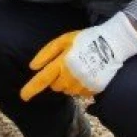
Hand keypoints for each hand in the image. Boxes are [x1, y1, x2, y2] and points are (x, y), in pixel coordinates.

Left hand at [20, 12, 136, 100]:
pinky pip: (80, 93)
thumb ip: (47, 53)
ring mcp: (83, 85)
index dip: (30, 89)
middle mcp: (71, 78)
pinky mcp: (93, 90)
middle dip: (57, 78)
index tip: (22, 96)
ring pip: (67, 91)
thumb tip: (33, 67)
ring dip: (69, 82)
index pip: (42, 80)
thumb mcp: (64, 40)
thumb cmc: (86, 39)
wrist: (113, 44)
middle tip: (67, 65)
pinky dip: (80, 85)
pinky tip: (87, 73)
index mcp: (62, 64)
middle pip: (55, 86)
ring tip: (79, 67)